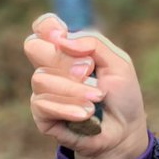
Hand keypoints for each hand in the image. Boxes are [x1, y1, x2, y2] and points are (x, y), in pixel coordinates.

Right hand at [25, 13, 148, 158]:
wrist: (125, 132)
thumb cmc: (122, 96)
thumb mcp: (119, 63)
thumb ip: (93, 43)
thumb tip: (61, 40)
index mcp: (67, 50)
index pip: (43, 28)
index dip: (47, 26)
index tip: (62, 34)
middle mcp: (50, 68)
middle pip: (33, 47)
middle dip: (63, 59)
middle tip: (88, 71)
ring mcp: (43, 91)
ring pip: (41, 79)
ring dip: (74, 89)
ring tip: (97, 99)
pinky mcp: (42, 116)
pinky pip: (43, 104)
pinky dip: (68, 107)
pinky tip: (85, 115)